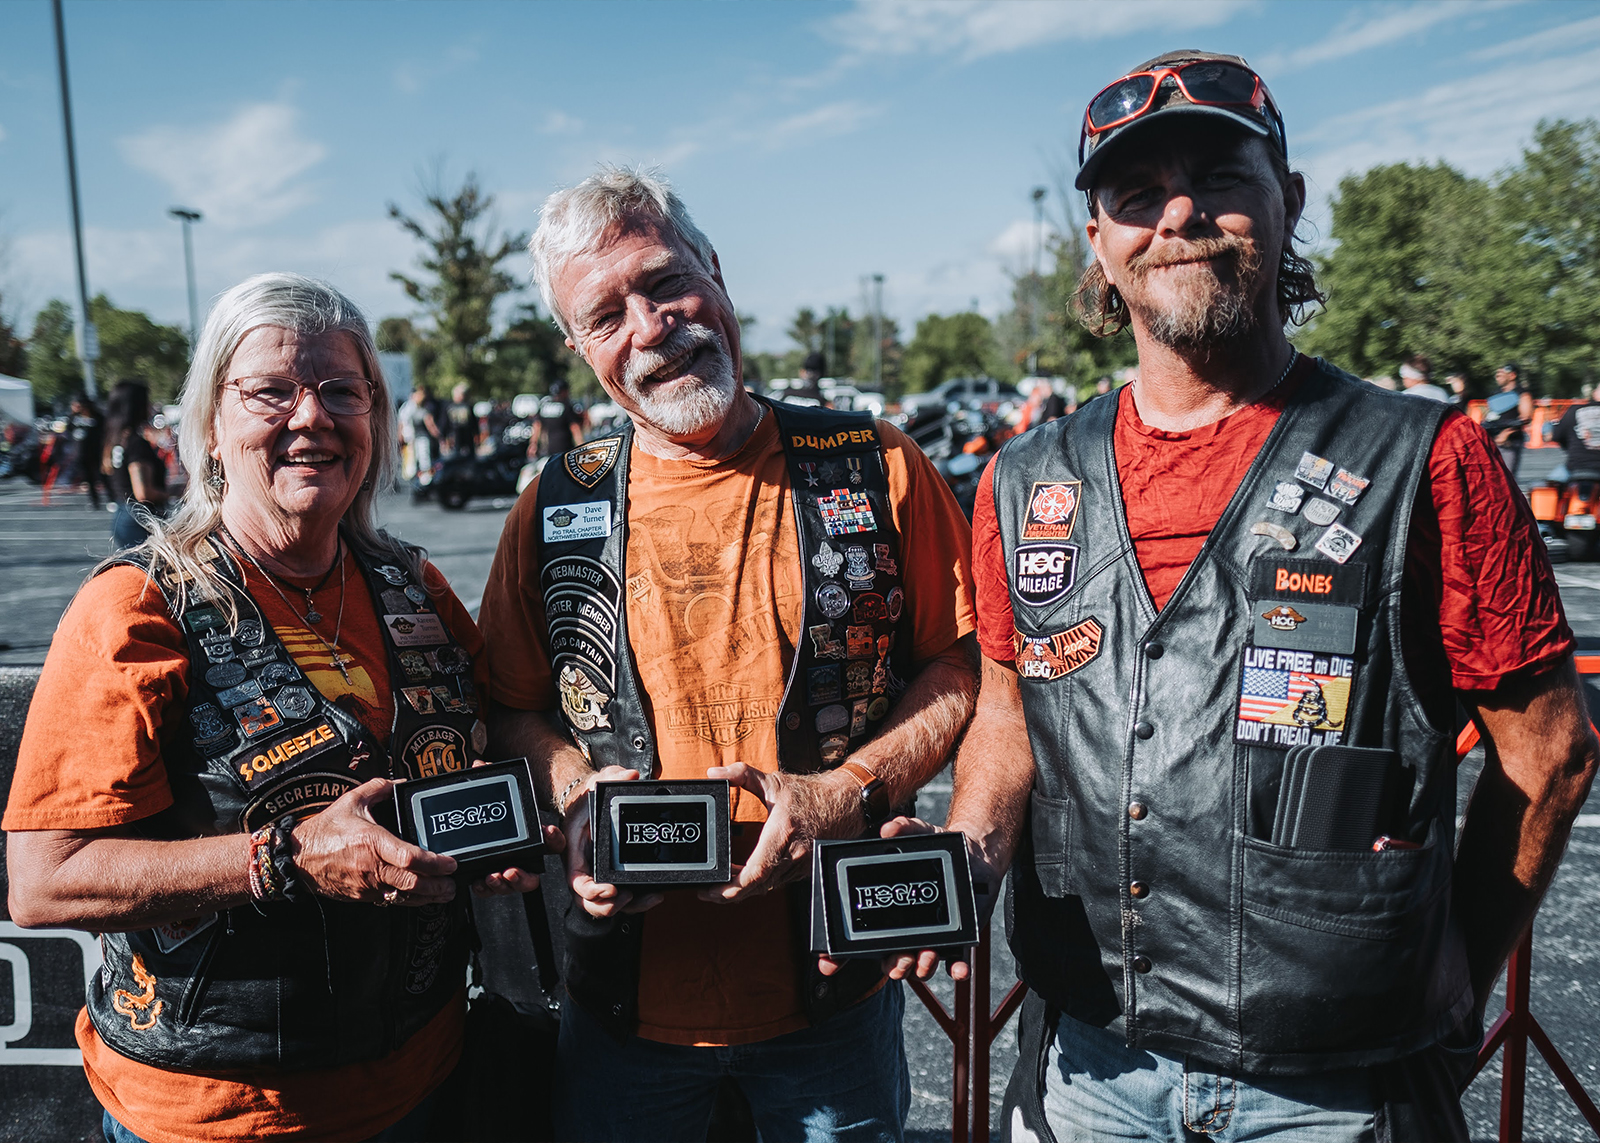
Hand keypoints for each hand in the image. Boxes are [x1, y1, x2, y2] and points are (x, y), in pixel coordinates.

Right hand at [289, 778, 458, 906]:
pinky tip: (421, 896)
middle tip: (454, 883)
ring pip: (404, 896)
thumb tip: (401, 783)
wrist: (296, 858)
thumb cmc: (323, 831)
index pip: (409, 857)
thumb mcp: (351, 800)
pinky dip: (409, 899)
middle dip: (438, 886)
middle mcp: (372, 866)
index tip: (450, 862)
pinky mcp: (363, 896)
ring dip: (428, 897)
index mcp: (372, 842)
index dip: (434, 863)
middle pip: (412, 883)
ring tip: (445, 893)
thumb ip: (379, 787)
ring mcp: (367, 885)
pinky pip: (390, 900)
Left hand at [466, 757, 564, 896]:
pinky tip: (477, 882)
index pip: (553, 842)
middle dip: (523, 877)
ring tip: (491, 877)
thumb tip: (480, 765)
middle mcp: (523, 857)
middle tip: (510, 871)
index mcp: (531, 837)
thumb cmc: (495, 809)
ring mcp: (507, 869)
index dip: (553, 838)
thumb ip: (490, 777)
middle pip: (533, 876)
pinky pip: (491, 890)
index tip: (548, 832)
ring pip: (512, 885)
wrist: (475, 823)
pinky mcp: (489, 877)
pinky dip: (484, 889)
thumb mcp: (494, 792)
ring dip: (503, 885)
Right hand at [565, 766, 663, 918]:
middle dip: (608, 906)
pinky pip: (623, 896)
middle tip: (628, 898)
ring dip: (628, 907)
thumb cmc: (588, 798)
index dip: (590, 892)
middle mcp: (586, 868)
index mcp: (575, 853)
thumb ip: (612, 776)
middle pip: (590, 902)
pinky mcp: (614, 876)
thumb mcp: (597, 781)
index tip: (609, 889)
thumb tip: (629, 776)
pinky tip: (653, 893)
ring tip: (647, 897)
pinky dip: (637, 900)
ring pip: (608, 904)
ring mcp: (599, 874)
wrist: (589, 802)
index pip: (576, 881)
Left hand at [699, 762, 859, 903]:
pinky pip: (777, 882)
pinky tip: (747, 875)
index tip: (711, 891)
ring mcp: (799, 866)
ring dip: (744, 889)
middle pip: (756, 888)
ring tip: (723, 882)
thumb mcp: (774, 781)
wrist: (845, 803)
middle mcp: (792, 856)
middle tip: (708, 891)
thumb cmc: (812, 795)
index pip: (754, 873)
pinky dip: (760, 882)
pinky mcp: (803, 870)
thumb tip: (714, 774)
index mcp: (782, 835)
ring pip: (766, 888)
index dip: (730, 888)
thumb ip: (741, 775)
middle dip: (729, 894)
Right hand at [816, 816, 1002, 981]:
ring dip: (921, 968)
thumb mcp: (920, 834)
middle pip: (891, 960)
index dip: (838, 956)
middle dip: (893, 966)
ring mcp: (931, 938)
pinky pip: (955, 962)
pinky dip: (956, 969)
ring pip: (920, 966)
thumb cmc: (938, 849)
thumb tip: (888, 830)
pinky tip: (958, 970)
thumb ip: (904, 828)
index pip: (858, 938)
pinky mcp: (957, 940)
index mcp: (889, 912)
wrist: (975, 856)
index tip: (828, 964)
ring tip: (925, 957)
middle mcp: (906, 930)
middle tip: (898, 961)